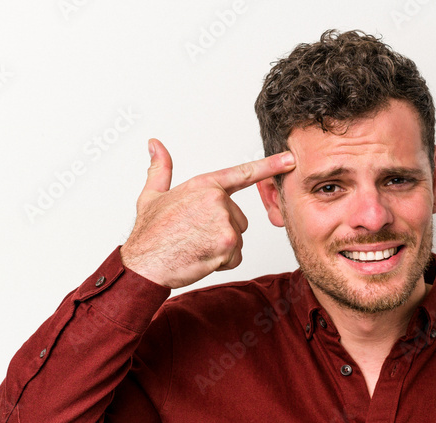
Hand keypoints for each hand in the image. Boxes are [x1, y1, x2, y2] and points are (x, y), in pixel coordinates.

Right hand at [120, 138, 295, 288]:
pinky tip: (199, 258)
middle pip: (239, 220)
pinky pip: (235, 257)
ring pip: (237, 240)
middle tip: (194, 237)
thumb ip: (161, 170)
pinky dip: (220, 263)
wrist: (144, 262)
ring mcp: (223, 221)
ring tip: (195, 246)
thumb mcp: (152, 196)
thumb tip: (155, 145)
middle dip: (222, 233)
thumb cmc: (149, 233)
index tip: (291, 159)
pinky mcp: (227, 243)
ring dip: (221, 249)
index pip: (243, 173)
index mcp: (204, 185)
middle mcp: (216, 199)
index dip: (270, 165)